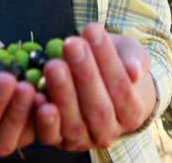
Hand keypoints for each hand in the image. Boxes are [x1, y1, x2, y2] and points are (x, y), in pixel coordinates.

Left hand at [34, 23, 155, 150]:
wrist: (97, 85)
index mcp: (132, 113)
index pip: (122, 89)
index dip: (108, 60)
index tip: (93, 31)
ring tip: (53, 64)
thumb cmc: (114, 64)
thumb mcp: (129, 55)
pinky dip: (44, 119)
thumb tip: (134, 71)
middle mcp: (109, 132)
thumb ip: (135, 60)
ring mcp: (83, 140)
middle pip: (98, 108)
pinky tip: (37, 94)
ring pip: (74, 123)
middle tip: (71, 44)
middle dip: (84, 74)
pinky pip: (51, 135)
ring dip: (63, 93)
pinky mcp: (58, 141)